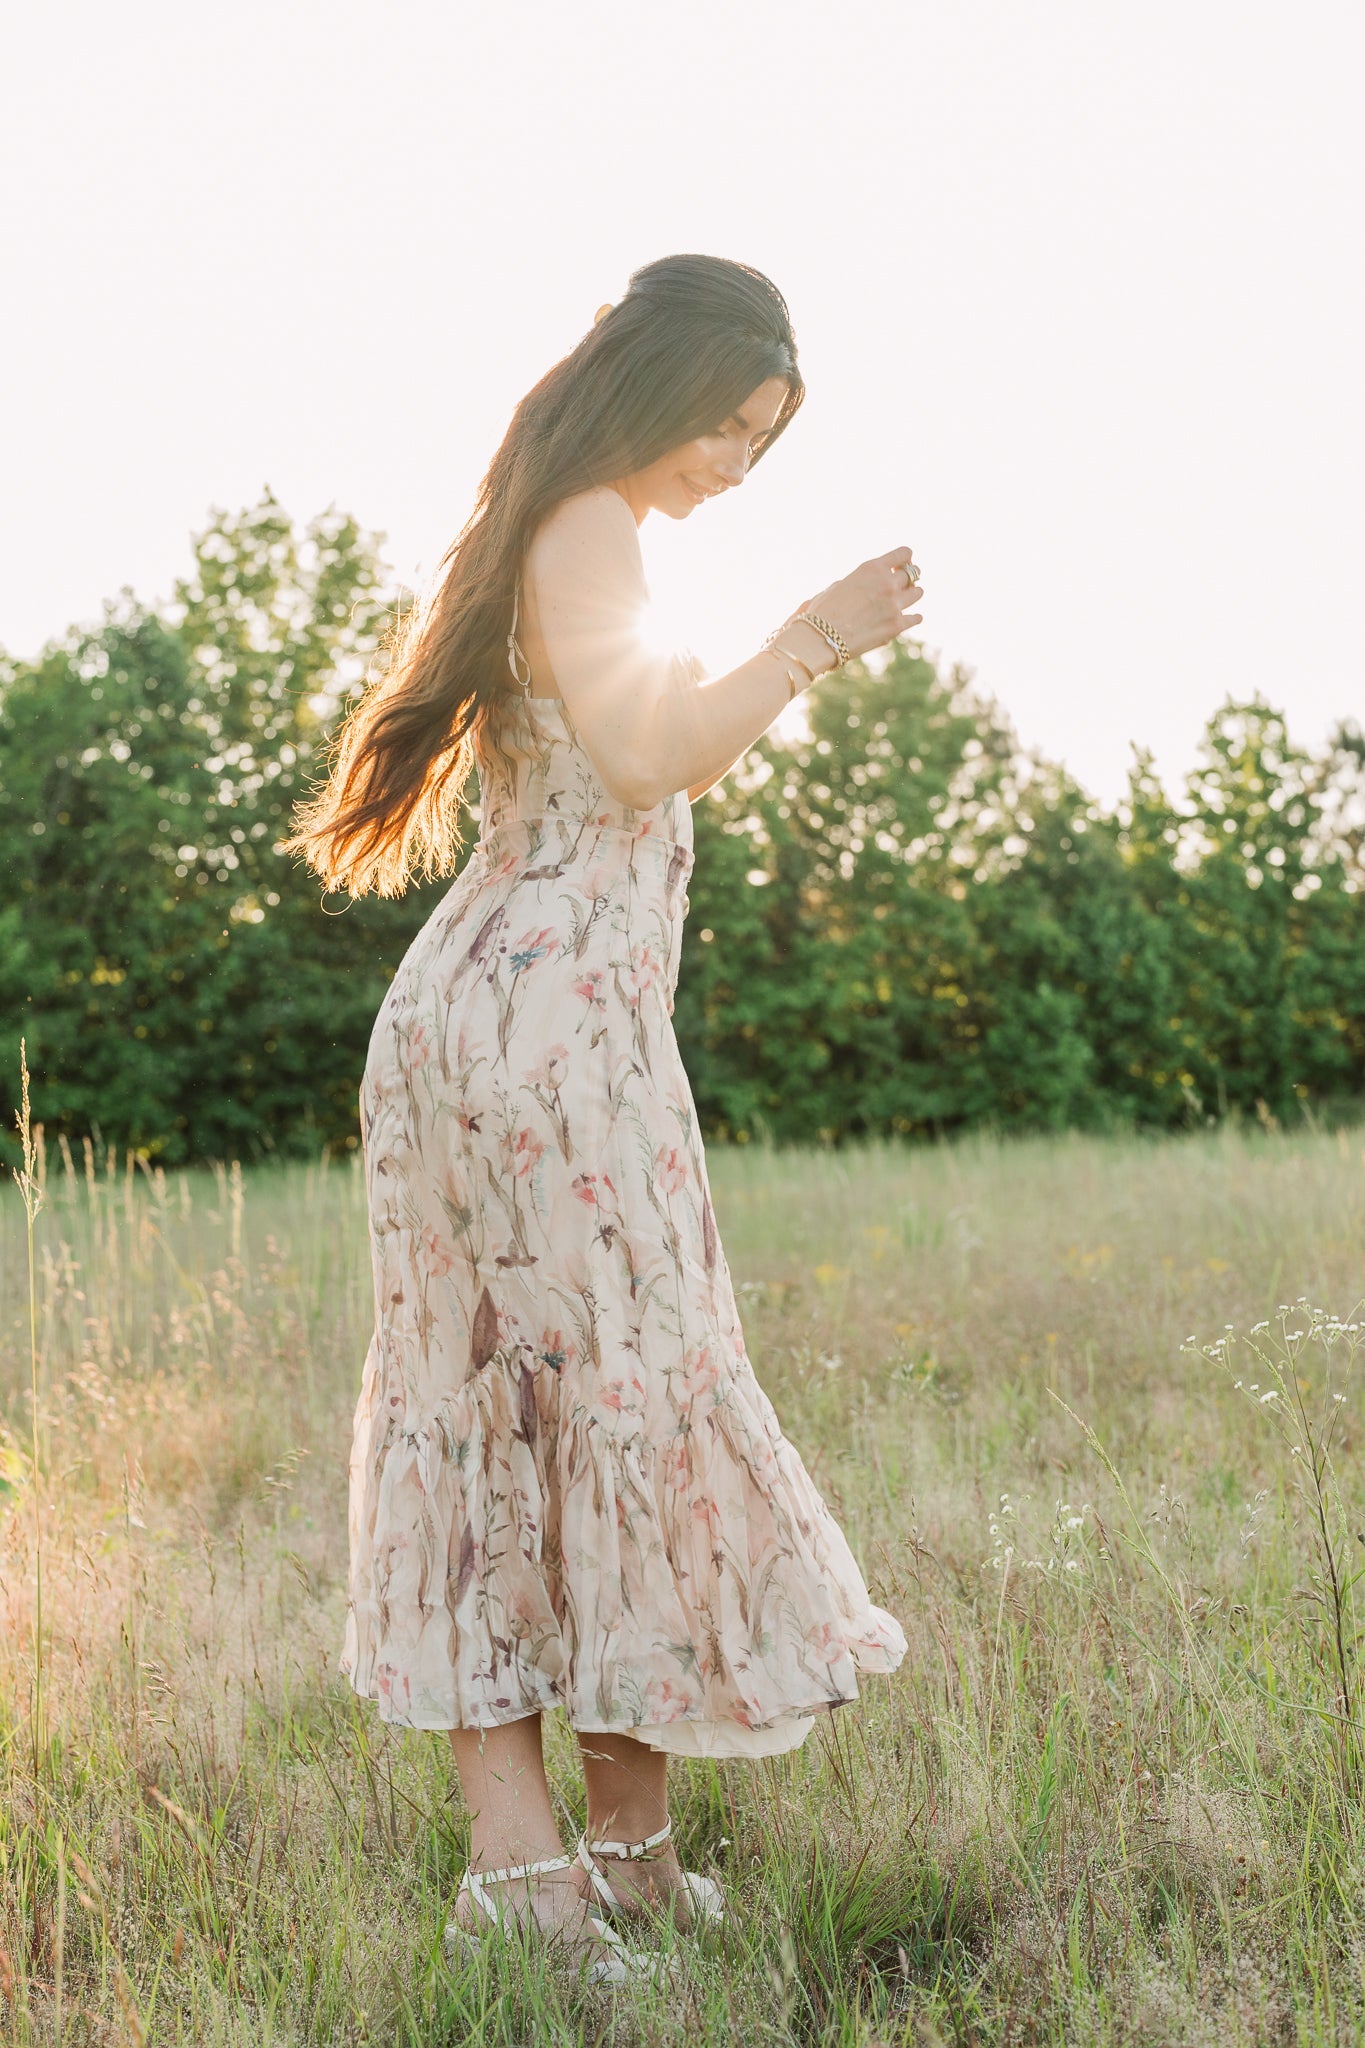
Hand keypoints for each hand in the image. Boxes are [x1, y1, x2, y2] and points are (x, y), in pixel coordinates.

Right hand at [789, 548, 922, 664]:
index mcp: (872, 568)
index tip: (901, 565)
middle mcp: (887, 583)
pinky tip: (911, 618)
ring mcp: (894, 605)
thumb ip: (860, 581)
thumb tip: (868, 586)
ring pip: (918, 593)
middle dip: (908, 578)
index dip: (905, 558)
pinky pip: (916, 617)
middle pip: (912, 574)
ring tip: (906, 599)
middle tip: (904, 584)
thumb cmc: (823, 612)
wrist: (821, 638)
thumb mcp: (840, 585)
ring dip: (912, 594)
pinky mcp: (896, 626)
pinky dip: (913, 617)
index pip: (904, 553)